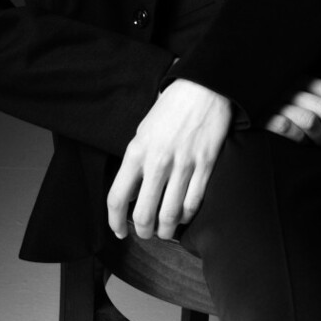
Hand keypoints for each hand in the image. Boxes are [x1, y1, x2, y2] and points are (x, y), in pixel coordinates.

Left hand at [107, 79, 231, 240]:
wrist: (204, 87)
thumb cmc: (172, 107)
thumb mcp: (144, 129)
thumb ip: (137, 159)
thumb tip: (133, 190)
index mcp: (137, 151)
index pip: (117, 197)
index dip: (115, 221)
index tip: (119, 230)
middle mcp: (157, 161)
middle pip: (144, 214)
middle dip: (143, 232)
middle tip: (146, 233)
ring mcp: (183, 165)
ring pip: (170, 216)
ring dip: (166, 230)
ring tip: (165, 230)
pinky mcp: (205, 165)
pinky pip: (193, 203)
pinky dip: (186, 216)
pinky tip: (183, 214)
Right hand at [263, 77, 320, 144]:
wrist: (235, 93)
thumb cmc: (269, 93)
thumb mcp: (292, 85)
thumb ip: (313, 93)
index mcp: (301, 76)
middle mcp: (291, 86)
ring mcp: (276, 100)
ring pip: (311, 122)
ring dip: (320, 137)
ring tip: (318, 142)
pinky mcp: (262, 114)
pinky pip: (288, 129)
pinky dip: (298, 138)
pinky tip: (299, 141)